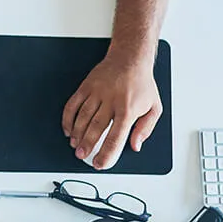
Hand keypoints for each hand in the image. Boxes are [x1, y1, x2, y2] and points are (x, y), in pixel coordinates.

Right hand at [61, 51, 162, 169]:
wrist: (130, 58)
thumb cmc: (142, 83)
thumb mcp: (154, 107)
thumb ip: (146, 128)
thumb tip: (135, 145)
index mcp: (129, 109)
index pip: (116, 137)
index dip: (106, 153)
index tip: (100, 163)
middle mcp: (111, 101)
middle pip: (95, 128)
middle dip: (87, 145)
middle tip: (82, 156)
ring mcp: (97, 93)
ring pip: (82, 117)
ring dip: (76, 133)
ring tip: (75, 145)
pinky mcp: (87, 86)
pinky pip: (73, 104)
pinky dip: (68, 118)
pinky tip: (68, 129)